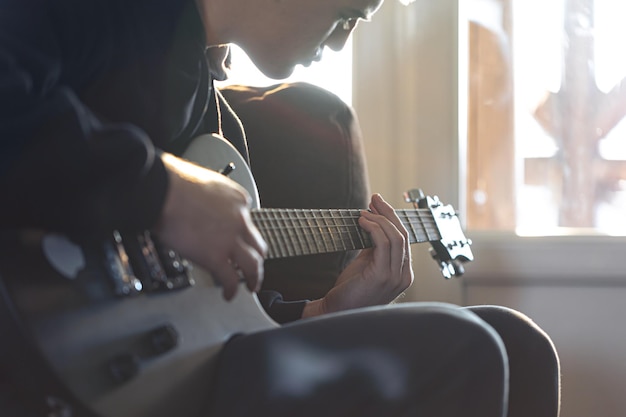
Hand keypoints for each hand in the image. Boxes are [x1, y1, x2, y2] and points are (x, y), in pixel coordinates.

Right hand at [153, 153, 266, 300]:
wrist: (161, 190)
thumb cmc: (173, 182)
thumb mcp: (205, 183)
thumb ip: (212, 199)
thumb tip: (204, 208)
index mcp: (238, 199)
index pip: (248, 221)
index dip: (242, 234)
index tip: (237, 240)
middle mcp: (239, 219)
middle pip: (257, 244)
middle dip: (256, 257)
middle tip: (253, 266)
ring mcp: (230, 240)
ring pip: (253, 265)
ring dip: (254, 277)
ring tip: (250, 285)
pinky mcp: (216, 257)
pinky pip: (230, 279)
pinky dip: (232, 290)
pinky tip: (228, 294)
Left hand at [302, 194, 413, 316]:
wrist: (336, 312)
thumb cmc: (349, 291)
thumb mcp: (367, 265)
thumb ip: (374, 248)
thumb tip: (373, 222)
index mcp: (402, 273)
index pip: (404, 239)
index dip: (392, 218)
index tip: (378, 204)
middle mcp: (403, 276)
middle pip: (402, 235)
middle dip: (388, 213)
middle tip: (374, 200)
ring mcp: (395, 277)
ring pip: (395, 237)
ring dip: (378, 220)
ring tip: (363, 214)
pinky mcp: (382, 276)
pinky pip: (383, 244)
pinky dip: (374, 229)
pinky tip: (362, 223)